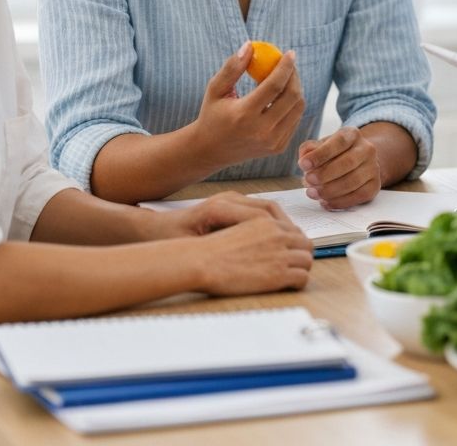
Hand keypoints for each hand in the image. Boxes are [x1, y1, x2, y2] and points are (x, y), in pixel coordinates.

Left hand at [148, 192, 290, 239]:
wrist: (155, 230)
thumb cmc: (171, 240)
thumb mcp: (192, 250)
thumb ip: (219, 251)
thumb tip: (246, 257)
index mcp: (220, 208)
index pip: (260, 218)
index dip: (278, 233)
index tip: (290, 249)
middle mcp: (229, 199)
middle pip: (269, 209)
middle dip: (287, 228)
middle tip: (301, 246)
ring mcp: (231, 199)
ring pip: (268, 207)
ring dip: (283, 224)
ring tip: (293, 242)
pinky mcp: (231, 204)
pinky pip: (260, 209)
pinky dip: (273, 221)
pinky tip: (277, 237)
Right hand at [193, 44, 305, 168]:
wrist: (210, 151)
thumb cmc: (212, 115)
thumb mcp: (216, 89)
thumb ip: (232, 67)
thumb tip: (250, 46)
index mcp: (244, 115)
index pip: (274, 86)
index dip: (285, 67)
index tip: (290, 53)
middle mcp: (261, 131)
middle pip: (292, 96)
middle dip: (294, 76)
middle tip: (289, 64)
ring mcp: (273, 142)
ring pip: (298, 108)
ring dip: (296, 89)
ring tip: (286, 78)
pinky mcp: (279, 147)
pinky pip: (295, 120)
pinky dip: (293, 104)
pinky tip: (283, 96)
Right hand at [193, 206, 312, 295]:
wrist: (202, 261)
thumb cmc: (212, 250)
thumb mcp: (238, 229)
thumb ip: (256, 232)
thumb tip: (266, 244)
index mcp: (267, 222)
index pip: (294, 231)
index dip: (294, 244)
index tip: (290, 253)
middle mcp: (277, 234)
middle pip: (305, 243)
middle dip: (301, 254)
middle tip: (294, 266)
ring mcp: (280, 253)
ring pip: (308, 260)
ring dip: (302, 268)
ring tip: (292, 277)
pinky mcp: (278, 274)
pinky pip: (302, 278)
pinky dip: (299, 283)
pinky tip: (289, 286)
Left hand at [298, 127, 380, 209]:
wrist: (357, 162)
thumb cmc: (334, 154)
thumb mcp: (321, 145)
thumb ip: (310, 149)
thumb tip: (305, 158)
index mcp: (352, 134)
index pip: (339, 142)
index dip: (321, 154)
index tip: (303, 164)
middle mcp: (367, 149)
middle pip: (348, 162)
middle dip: (325, 174)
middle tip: (308, 180)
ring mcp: (373, 168)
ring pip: (353, 181)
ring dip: (330, 190)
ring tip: (313, 193)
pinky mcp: (375, 185)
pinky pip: (358, 196)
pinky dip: (340, 202)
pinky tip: (325, 202)